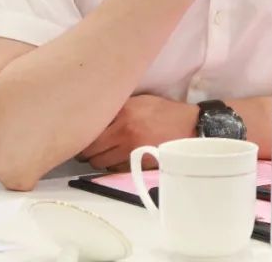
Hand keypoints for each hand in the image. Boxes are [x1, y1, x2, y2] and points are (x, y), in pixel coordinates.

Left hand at [76, 95, 197, 171]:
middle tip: (91, 149)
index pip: (90, 131)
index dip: (83, 137)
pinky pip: (115, 170)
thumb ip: (117, 109)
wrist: (189, 127)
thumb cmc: (163, 112)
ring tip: (107, 153)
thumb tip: (93, 117)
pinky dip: (114, 166)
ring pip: (101, 164)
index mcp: (123, 113)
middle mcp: (124, 132)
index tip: (82, 137)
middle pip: (91, 152)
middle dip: (88, 152)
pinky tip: (120, 159)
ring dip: (101, 160)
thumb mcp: (138, 101)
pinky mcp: (139, 164)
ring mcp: (131, 151)